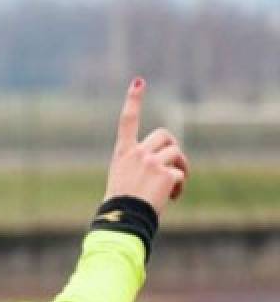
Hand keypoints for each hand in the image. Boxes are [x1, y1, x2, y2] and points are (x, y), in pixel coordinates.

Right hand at [104, 77, 189, 218]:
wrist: (123, 219)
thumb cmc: (121, 205)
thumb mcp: (124, 180)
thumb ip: (141, 166)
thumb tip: (165, 170)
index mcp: (123, 153)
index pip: (127, 121)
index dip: (133, 100)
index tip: (138, 82)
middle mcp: (137, 153)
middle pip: (164, 135)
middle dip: (173, 147)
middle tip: (174, 165)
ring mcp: (152, 162)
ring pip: (176, 153)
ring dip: (180, 168)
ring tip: (172, 187)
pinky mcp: (166, 173)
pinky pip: (180, 173)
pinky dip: (179, 187)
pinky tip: (170, 198)